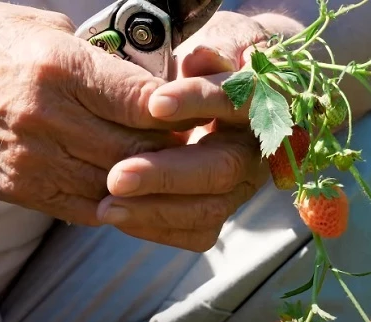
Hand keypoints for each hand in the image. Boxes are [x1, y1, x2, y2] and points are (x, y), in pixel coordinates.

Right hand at [0, 0, 184, 225]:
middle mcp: (50, 118)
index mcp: (60, 68)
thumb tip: (150, 84)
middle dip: (175, 150)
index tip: (196, 113)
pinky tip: (134, 191)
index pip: (144, 102)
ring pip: (121, 185)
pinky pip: (91, 208)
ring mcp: (36, 160)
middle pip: (141, 149)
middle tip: (191, 145)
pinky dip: (121, 203)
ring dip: (152, 181)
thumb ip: (102, 60)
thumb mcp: (47, 30)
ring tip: (168, 170)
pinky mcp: (25, 190)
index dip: (180, 113)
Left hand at [95, 12, 274, 250]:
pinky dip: (160, 228)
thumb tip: (200, 58)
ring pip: (210, 209)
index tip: (155, 104)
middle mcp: (257, 151)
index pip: (237, 103)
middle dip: (168, 175)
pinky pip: (198, 232)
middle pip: (223, 169)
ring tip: (108, 205)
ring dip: (158, 210)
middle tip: (117, 177)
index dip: (199, 102)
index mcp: (262, 104)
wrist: (244, 91)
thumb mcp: (226, 41)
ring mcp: (241, 185)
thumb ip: (217, 50)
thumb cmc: (225, 60)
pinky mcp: (222, 207)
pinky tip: (123, 218)